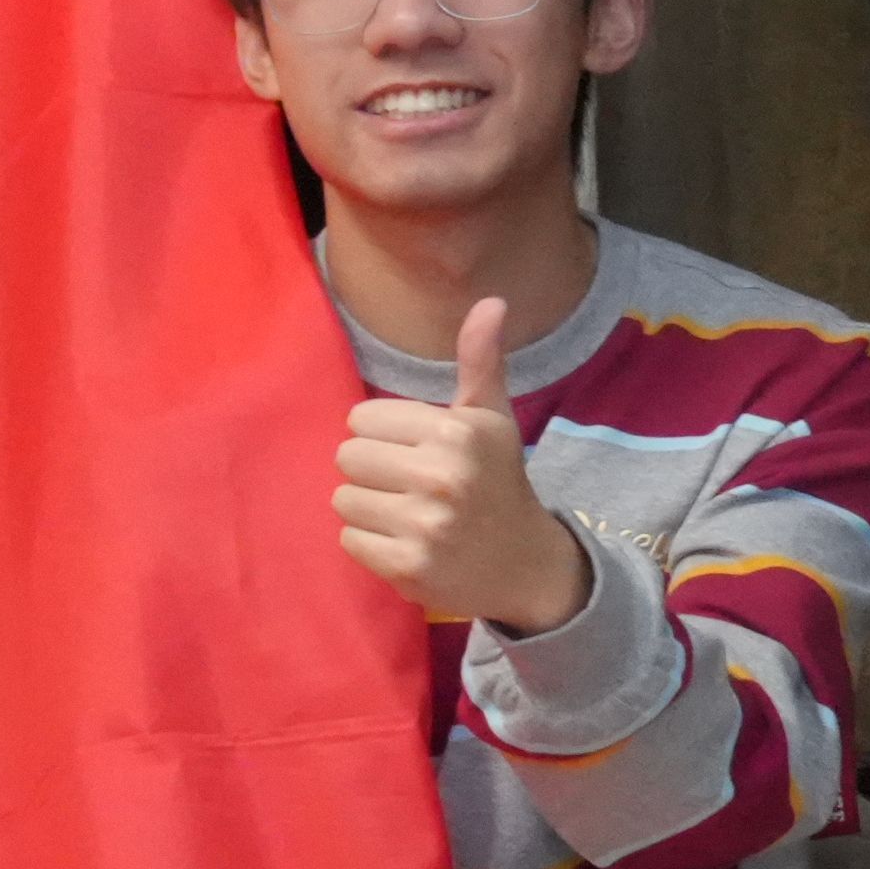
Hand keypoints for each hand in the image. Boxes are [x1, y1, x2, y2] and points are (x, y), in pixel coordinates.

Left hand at [333, 299, 595, 637]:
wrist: (525, 566)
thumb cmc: (497, 482)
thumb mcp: (492, 419)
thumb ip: (480, 360)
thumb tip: (492, 301)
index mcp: (455, 432)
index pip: (361, 420)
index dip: (384, 436)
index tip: (418, 452)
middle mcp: (440, 476)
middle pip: (348, 457)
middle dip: (374, 471)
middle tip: (413, 487)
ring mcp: (424, 525)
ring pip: (344, 499)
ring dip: (370, 509)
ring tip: (410, 515)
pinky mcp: (407, 567)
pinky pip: (349, 540)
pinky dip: (371, 544)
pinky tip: (407, 543)